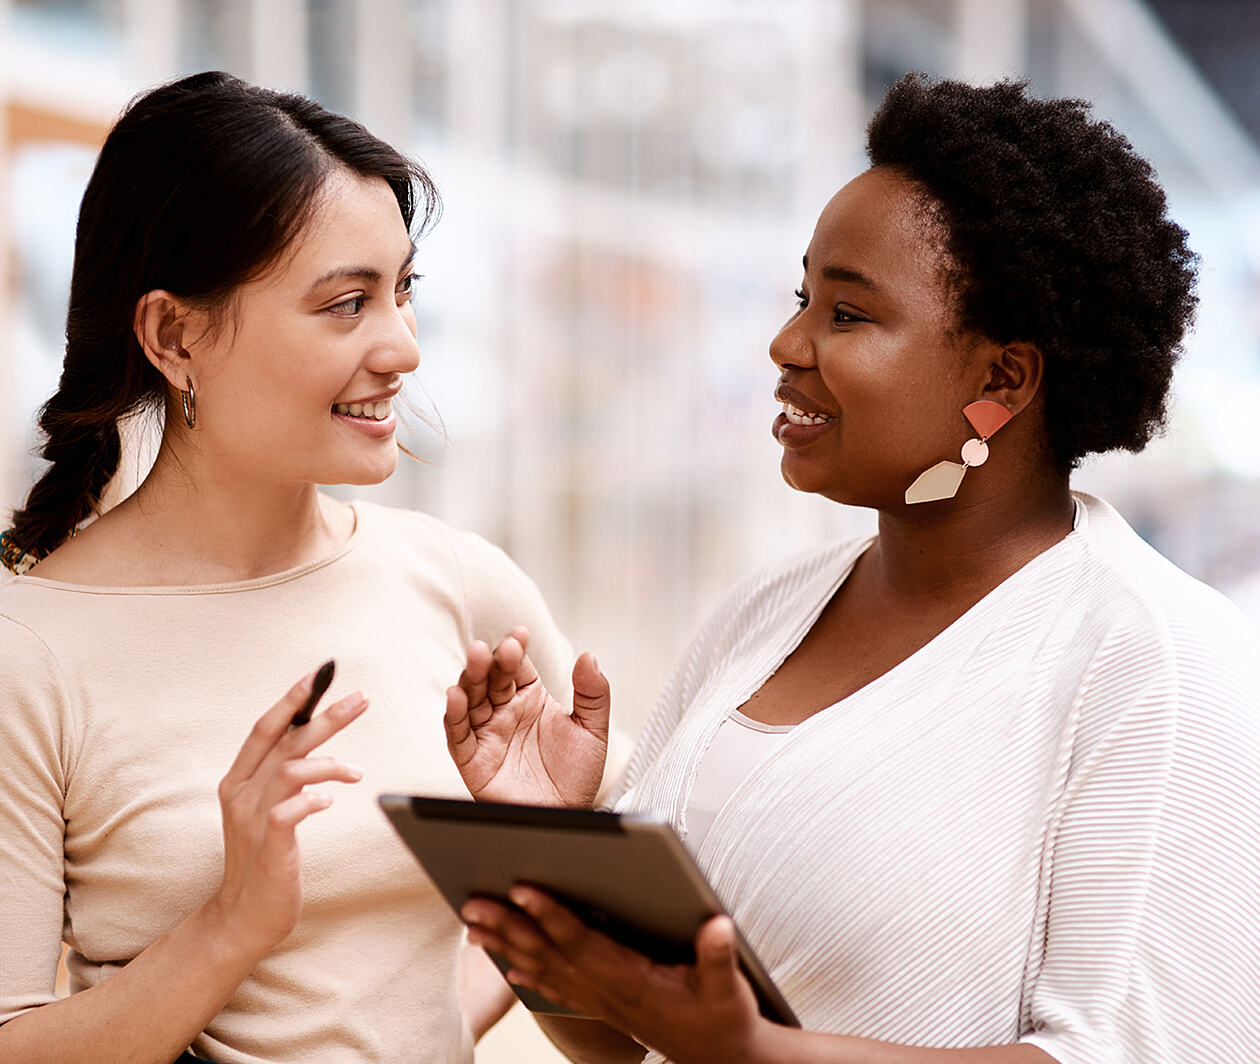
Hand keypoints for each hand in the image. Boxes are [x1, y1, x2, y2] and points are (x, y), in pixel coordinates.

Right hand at [208, 669, 367, 956]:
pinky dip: (312, 800)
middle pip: (284, 740)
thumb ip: (282, 775)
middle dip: (324, 715)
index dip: (292, 699)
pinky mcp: (267, 847)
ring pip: (289, 770)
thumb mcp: (266, 809)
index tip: (320, 673)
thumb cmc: (263, 858)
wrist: (242, 917)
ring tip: (355, 771)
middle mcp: (241, 794)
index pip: (265, 728)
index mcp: (238, 780)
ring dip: (329, 763)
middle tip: (362, 698)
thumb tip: (312, 742)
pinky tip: (330, 801)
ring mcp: (251, 820)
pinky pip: (287, 813)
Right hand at [445, 627, 608, 807]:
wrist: (567, 815)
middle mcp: (505, 712)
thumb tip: (589, 657)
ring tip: (477, 660)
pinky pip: (458, 735)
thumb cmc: (577, 776)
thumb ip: (593, 693)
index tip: (520, 636)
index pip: (517, 667)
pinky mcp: (473, 760)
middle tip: (496, 648)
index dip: (515, 650)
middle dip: (491, 661)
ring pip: (470, 700)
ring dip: (470, 678)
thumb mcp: (593, 730)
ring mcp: (488, 734)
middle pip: (490, 679)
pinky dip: (453, 716)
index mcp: (531, 699)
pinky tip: (456, 697)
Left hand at [462, 888, 772, 1063]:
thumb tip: (718, 923)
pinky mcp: (603, 1008)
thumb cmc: (724, 1019)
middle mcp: (608, 992)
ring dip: (506, 946)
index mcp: (632, 980)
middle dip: (509, 927)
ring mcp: (602, 1003)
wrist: (724, 1060)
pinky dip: (529, 974)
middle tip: (472, 903)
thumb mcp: (729, 987)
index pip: (582, 942)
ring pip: (545, 970)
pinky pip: (557, 988)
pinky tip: (508, 966)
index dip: (551, 916)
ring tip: (474, 924)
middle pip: (549, 953)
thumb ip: (719, 955)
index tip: (522, 889)